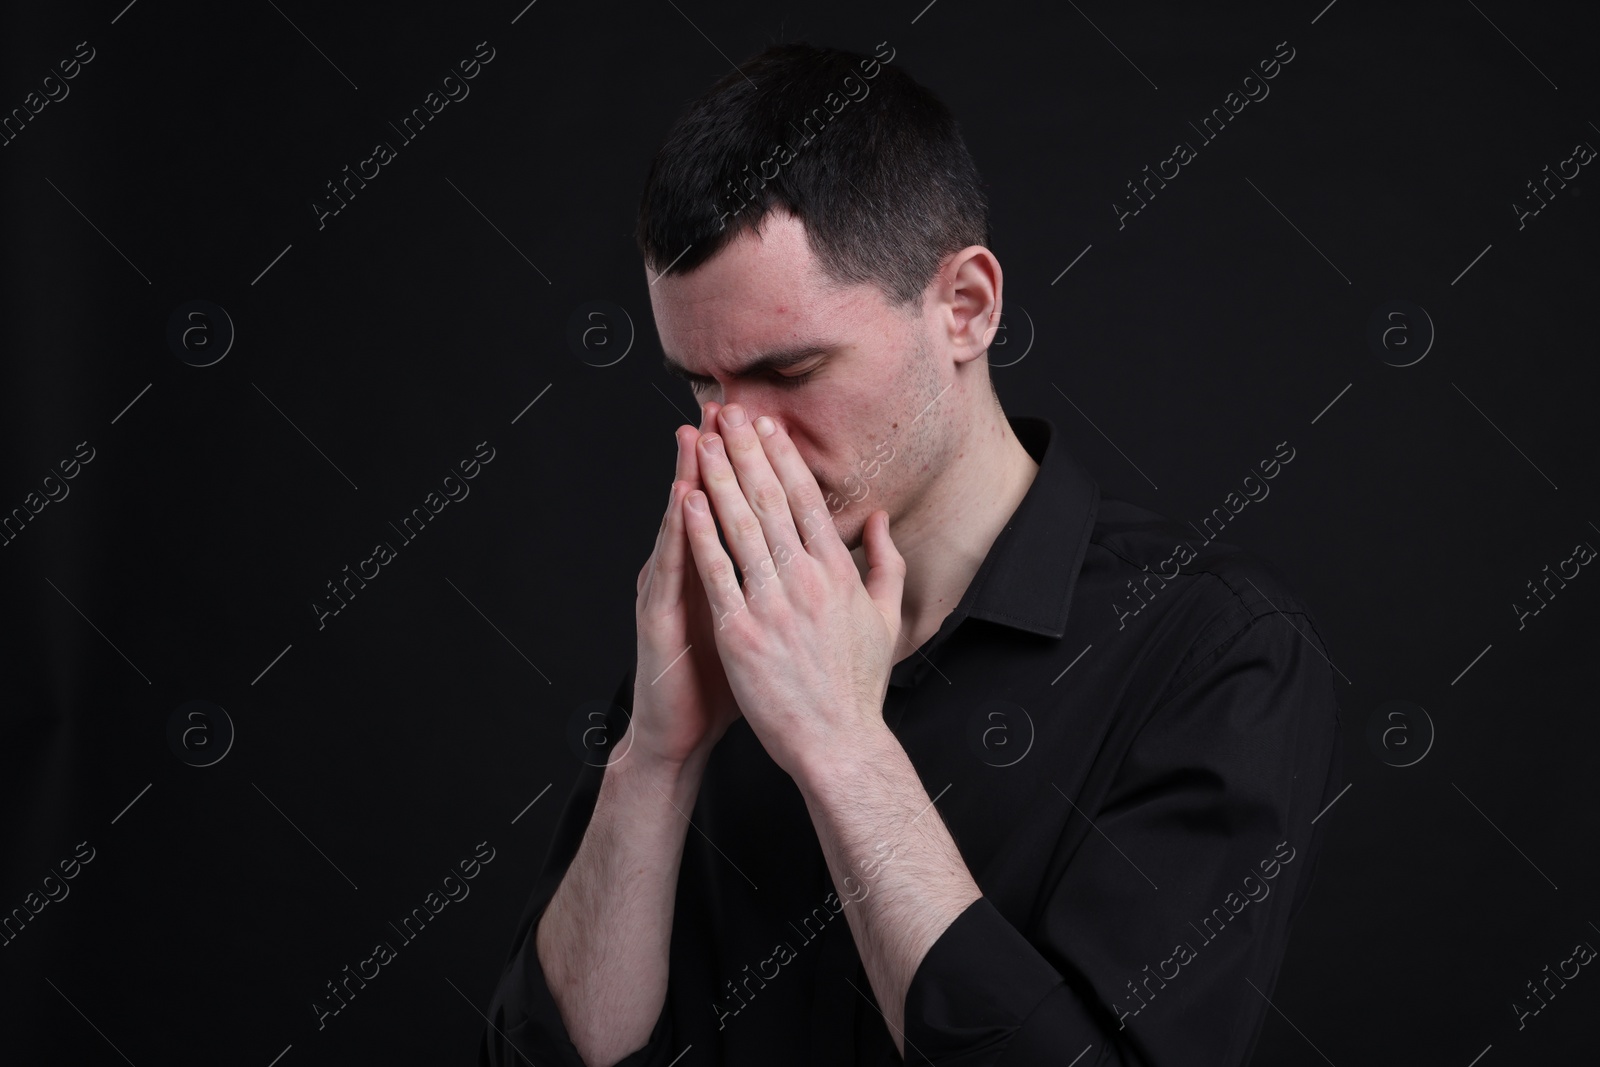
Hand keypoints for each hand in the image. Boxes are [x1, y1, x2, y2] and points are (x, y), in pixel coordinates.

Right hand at [629, 402, 743, 767]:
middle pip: (706, 505)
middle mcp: (689, 573)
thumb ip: (776, 588)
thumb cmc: (720, 683)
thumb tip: (809, 558)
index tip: (765, 423)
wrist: (679, 734)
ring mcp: (668, 591)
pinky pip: (669, 568)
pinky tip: (682, 502)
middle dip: (718, 456)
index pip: (736, 511)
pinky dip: (677, 534)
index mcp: (721, 574)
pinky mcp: (657, 617)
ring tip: (699, 436)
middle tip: (725, 407)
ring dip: (689, 479)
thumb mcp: (754, 626)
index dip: (751, 468)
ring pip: (680, 526)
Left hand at [680, 403, 906, 781]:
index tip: (767, 426)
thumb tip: (880, 521)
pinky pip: (717, 572)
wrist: (838, 743)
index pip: (807, 500)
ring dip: (718, 478)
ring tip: (699, 442)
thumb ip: (886, 564)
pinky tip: (686, 501)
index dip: (783, 458)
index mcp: (840, 572)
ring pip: (740, 526)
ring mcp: (772, 604)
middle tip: (726, 413)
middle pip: (770, 500)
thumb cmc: (859, 687)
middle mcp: (807, 580)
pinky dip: (700, 534)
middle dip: (745, 451)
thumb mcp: (887, 619)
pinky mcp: (741, 632)